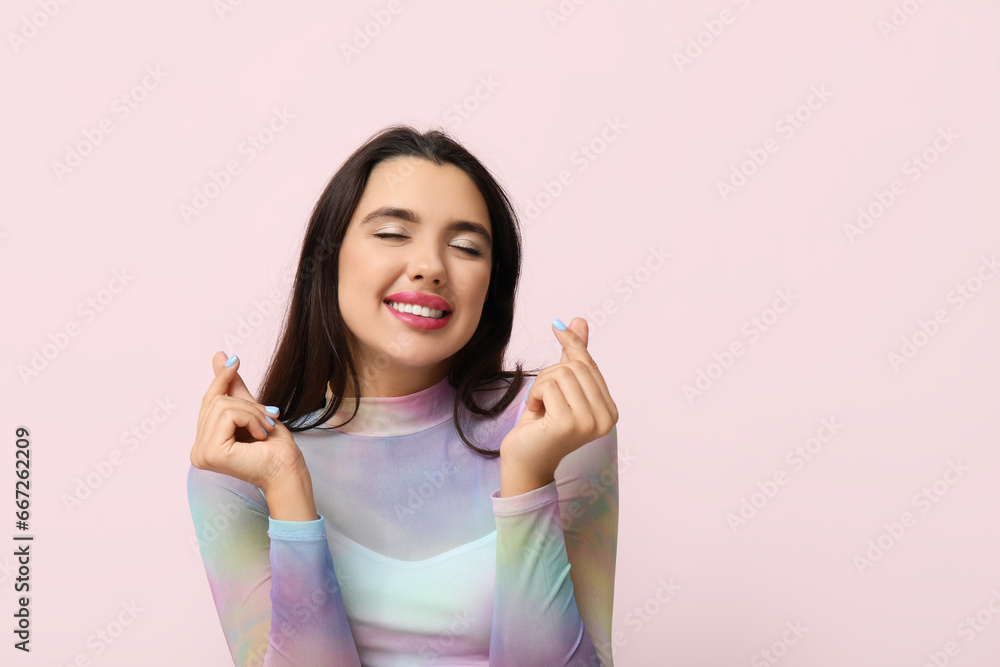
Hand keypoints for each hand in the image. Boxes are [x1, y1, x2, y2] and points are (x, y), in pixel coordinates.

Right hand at [189, 351, 307, 493]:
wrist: (288, 468)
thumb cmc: (274, 446)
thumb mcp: (251, 409)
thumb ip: (232, 387)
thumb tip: (219, 356)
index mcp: (204, 443)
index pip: (209, 402)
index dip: (222, 379)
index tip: (234, 359)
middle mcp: (197, 451)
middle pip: (215, 401)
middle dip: (247, 405)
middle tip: (268, 418)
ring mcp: (201, 454)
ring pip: (222, 406)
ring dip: (252, 412)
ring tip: (265, 428)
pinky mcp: (211, 453)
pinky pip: (228, 415)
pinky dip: (250, 418)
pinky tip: (260, 435)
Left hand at [500, 318, 618, 494]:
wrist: (525, 461)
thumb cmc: (542, 425)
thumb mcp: (560, 387)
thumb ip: (574, 358)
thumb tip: (579, 320)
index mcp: (609, 411)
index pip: (590, 365)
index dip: (572, 345)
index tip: (558, 325)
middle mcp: (606, 418)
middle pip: (575, 367)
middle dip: (550, 374)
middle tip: (541, 397)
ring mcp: (589, 422)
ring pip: (561, 373)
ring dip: (541, 386)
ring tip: (540, 406)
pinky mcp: (568, 423)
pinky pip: (548, 386)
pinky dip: (535, 394)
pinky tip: (536, 413)